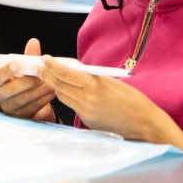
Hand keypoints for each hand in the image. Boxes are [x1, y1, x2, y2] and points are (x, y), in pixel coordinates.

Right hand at [0, 37, 55, 122]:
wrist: (29, 102)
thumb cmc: (24, 83)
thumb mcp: (25, 69)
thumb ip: (28, 56)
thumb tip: (33, 42)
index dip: (7, 70)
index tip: (17, 64)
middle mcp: (1, 96)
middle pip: (11, 90)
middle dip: (27, 82)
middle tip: (40, 76)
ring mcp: (10, 108)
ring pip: (24, 99)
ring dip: (39, 90)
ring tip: (51, 82)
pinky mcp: (22, 116)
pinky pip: (34, 107)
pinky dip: (45, 98)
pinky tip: (52, 91)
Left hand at [39, 56, 182, 147]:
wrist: (144, 124)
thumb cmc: (133, 100)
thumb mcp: (112, 82)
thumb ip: (92, 78)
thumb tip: (75, 71)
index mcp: (95, 86)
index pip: (66, 74)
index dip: (52, 66)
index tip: (45, 59)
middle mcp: (87, 100)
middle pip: (59, 86)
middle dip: (47, 76)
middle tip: (38, 68)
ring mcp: (86, 112)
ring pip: (63, 97)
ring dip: (55, 87)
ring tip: (48, 78)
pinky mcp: (87, 121)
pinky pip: (73, 107)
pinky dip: (68, 98)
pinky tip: (66, 92)